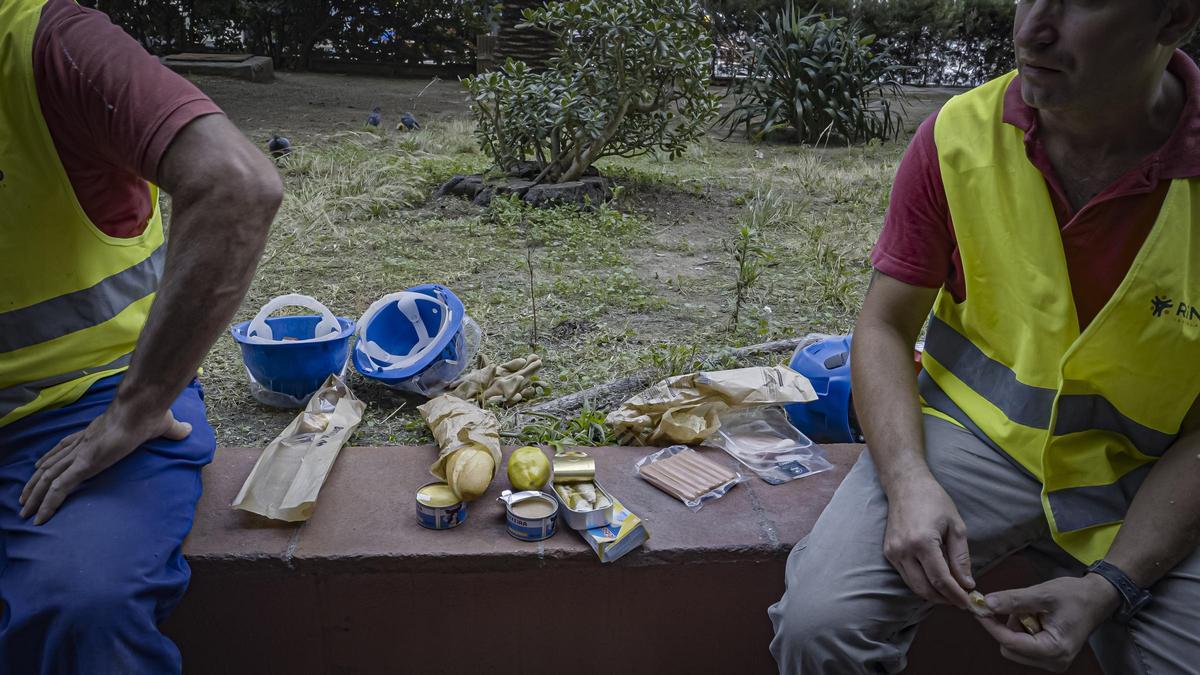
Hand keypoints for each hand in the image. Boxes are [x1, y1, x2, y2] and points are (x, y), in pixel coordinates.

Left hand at [19, 407, 191, 524]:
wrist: (143, 406)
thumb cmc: (151, 413)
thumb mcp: (164, 424)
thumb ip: (173, 429)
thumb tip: (187, 430)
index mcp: (96, 433)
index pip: (67, 446)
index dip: (52, 457)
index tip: (40, 467)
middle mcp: (82, 443)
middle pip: (51, 464)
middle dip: (35, 482)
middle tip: (24, 497)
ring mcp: (81, 454)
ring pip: (48, 478)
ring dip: (34, 496)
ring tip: (24, 512)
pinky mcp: (85, 465)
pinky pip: (59, 488)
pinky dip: (47, 503)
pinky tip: (39, 516)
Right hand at [883, 472, 973, 607]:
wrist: (906, 485)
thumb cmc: (934, 501)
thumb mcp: (955, 527)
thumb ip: (961, 558)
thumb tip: (966, 584)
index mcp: (922, 542)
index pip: (941, 580)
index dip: (956, 596)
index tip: (970, 604)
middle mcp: (903, 550)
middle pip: (925, 589)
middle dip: (945, 599)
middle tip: (962, 602)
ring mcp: (892, 552)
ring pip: (914, 586)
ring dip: (933, 594)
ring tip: (951, 594)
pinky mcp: (888, 552)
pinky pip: (906, 576)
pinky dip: (922, 583)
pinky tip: (936, 581)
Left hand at [976, 575, 1121, 671]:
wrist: (1097, 599)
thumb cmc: (1074, 596)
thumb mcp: (1043, 594)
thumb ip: (1014, 600)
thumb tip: (986, 603)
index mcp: (1054, 649)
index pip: (1011, 642)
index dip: (991, 625)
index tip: (977, 608)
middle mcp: (1053, 662)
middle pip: (1009, 648)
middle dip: (1007, 626)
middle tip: (1019, 606)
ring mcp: (1051, 661)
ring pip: (1014, 648)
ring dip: (1014, 627)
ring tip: (1032, 611)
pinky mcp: (1049, 656)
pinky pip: (1022, 646)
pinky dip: (1021, 630)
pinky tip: (1035, 617)